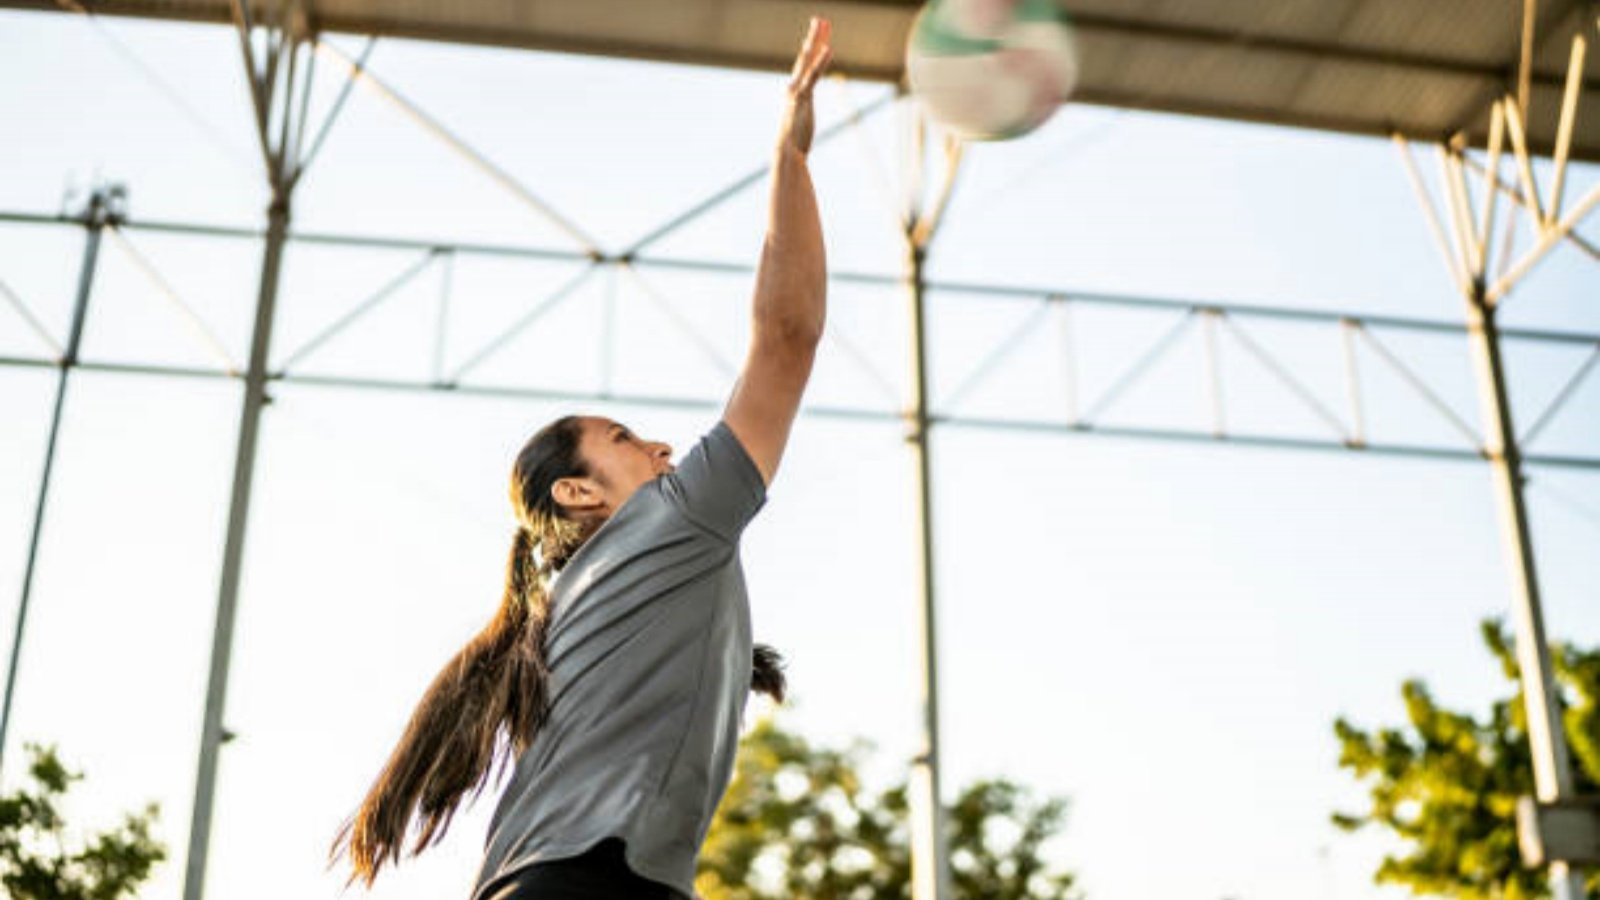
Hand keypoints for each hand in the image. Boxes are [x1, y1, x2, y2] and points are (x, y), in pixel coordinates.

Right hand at [779, 17, 832, 155]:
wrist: (786, 151)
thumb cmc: (794, 141)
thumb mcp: (800, 122)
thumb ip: (802, 114)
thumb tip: (803, 116)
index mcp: (794, 90)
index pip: (806, 64)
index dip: (813, 47)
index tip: (820, 33)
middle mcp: (794, 86)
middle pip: (806, 55)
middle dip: (814, 36)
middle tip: (819, 19)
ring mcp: (798, 90)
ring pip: (808, 60)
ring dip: (816, 40)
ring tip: (823, 23)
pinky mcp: (803, 97)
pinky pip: (814, 75)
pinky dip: (821, 61)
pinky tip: (829, 49)